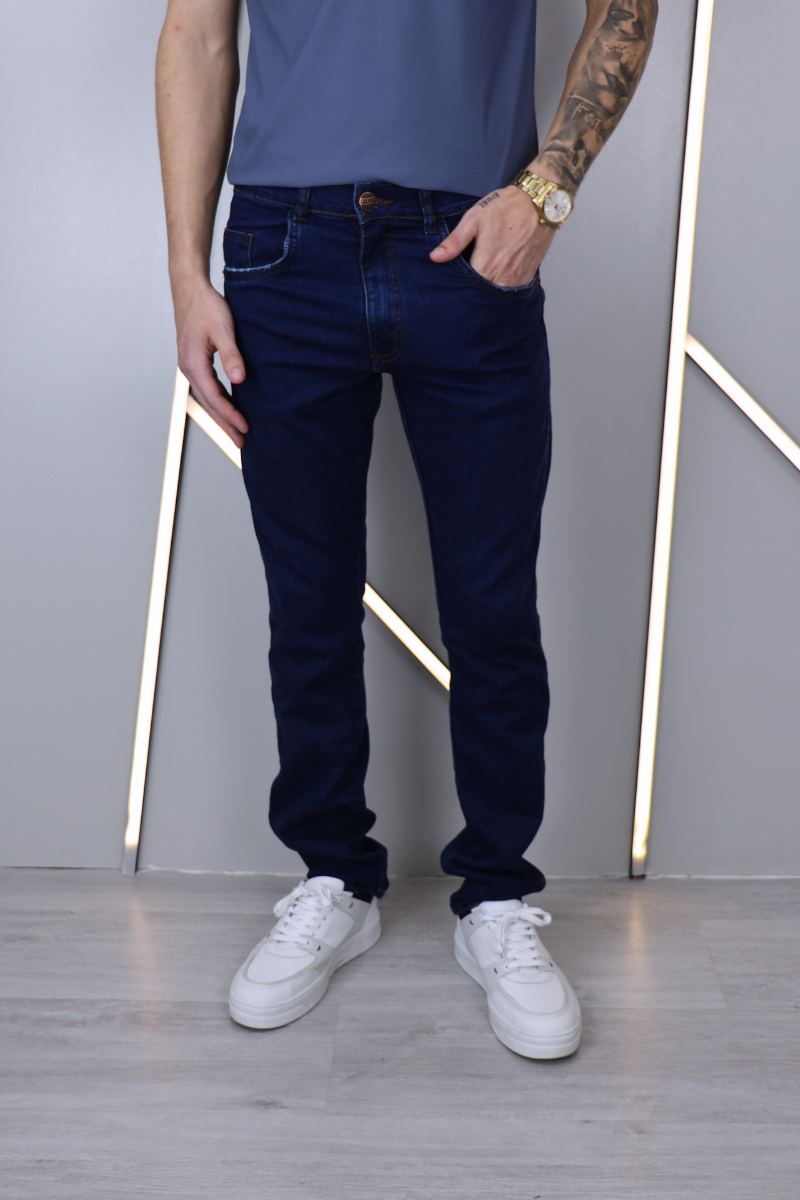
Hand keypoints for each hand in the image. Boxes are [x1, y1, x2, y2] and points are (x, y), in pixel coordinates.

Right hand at [173, 278, 248, 448]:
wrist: (190, 290)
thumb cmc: (207, 307)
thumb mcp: (223, 330)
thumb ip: (232, 355)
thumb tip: (239, 380)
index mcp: (194, 363)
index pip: (214, 397)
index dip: (230, 415)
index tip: (245, 428)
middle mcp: (188, 368)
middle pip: (208, 404)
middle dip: (225, 424)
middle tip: (241, 443)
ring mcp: (189, 366)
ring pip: (207, 398)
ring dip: (221, 415)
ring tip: (236, 431)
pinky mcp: (194, 361)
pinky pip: (207, 388)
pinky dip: (218, 401)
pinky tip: (229, 407)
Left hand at [430, 185, 555, 287]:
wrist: (538, 203)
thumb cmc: (505, 208)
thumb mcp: (474, 219)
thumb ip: (454, 242)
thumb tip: (435, 257)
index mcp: (486, 264)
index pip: (466, 286)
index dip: (459, 284)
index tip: (455, 278)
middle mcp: (503, 275)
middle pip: (481, 293)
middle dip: (473, 288)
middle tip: (470, 274)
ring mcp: (517, 278)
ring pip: (496, 293)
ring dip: (489, 287)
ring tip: (484, 273)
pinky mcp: (528, 276)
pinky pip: (512, 289)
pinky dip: (503, 285)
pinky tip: (498, 274)